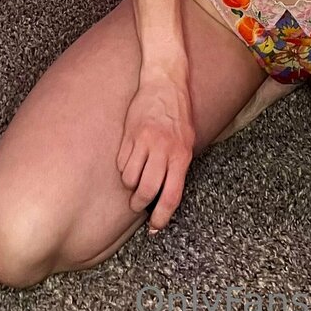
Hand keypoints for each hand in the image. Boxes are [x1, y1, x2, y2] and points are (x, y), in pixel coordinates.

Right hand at [116, 71, 194, 233]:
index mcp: (181, 155)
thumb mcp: (188, 141)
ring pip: (130, 179)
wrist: (165, 82)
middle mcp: (163, 150)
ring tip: (134, 179)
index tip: (154, 228)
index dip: (161, 217)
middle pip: (147, 191)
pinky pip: (122, 163)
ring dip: (130, 185)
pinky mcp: (129, 134)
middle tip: (138, 204)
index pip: (171, 195)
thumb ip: (179, 165)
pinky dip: (124, 168)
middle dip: (140, 204)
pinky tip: (130, 161)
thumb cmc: (178, 114)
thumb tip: (168, 194)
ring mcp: (145, 142)